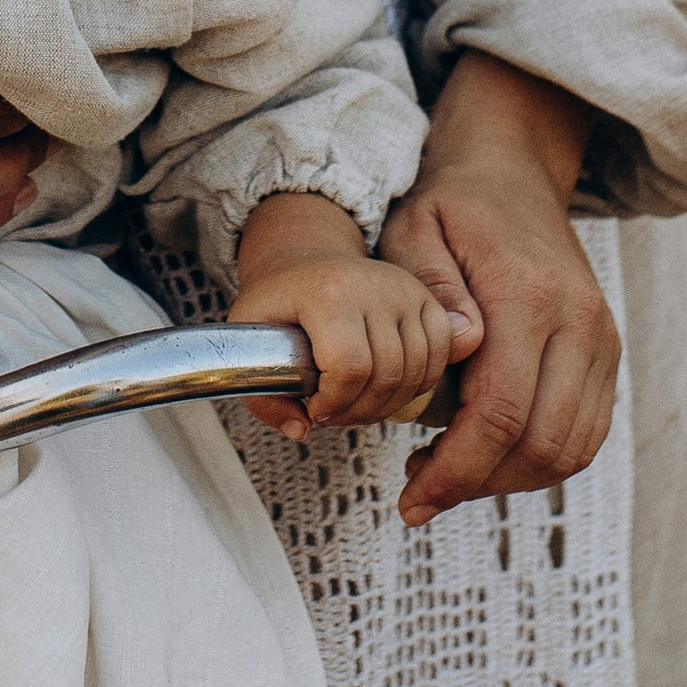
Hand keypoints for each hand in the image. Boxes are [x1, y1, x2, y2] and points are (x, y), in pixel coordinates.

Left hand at [230, 190, 479, 429]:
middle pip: (385, 375)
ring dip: (388, 404)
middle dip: (358, 411)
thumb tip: (301, 430)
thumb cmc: (278, 300)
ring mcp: (404, 289)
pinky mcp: (425, 296)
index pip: (350, 368)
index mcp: (327, 292)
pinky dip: (418, 383)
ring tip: (357, 403)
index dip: (335, 403)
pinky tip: (389, 387)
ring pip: (415, 372)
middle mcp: (373, 285)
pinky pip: (439, 355)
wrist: (306, 256)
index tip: (315, 409)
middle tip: (335, 413)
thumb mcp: (247, 338)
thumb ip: (262, 395)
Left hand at [382, 54, 620, 522]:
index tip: (414, 499)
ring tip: (449, 474)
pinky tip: (489, 456)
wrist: (512, 173)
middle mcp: (579, 321)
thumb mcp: (413, 230)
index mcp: (528, 294)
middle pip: (540, 443)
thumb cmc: (450, 205)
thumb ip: (429, 290)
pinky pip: (587, 433)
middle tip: (421, 494)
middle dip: (478, 484)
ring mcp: (602, 339)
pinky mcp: (608, 353)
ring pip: (571, 449)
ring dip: (510, 480)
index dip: (457, 469)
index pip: (500, 412)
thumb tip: (462, 347)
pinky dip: (541, 461)